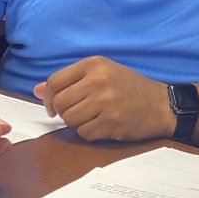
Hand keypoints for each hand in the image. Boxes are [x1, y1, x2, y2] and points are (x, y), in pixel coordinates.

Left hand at [34, 57, 175, 142]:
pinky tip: (104, 125)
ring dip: (78, 123)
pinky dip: (90, 133)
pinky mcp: (111, 122)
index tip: (53, 105)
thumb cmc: (131, 88)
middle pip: (60, 103)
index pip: (55, 82)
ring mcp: (105, 102)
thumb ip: (70, 80)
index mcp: (94, 64)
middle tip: (80, 112)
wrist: (162, 105)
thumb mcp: (103, 73)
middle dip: (64, 111)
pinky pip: (84, 133)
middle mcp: (99, 81)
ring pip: (69, 120)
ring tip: (94, 117)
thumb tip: (36, 90)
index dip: (48, 97)